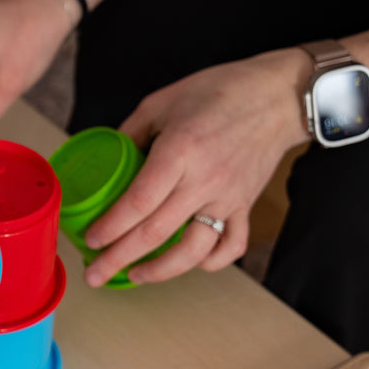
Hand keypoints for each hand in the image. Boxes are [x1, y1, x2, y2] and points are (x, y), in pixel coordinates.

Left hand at [81, 48, 311, 285]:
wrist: (278, 96)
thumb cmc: (219, 92)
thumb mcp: (162, 102)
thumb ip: (131, 132)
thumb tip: (106, 160)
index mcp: (179, 151)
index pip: (139, 201)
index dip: (111, 226)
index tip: (90, 239)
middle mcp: (204, 180)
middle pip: (156, 233)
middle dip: (119, 259)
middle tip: (95, 274)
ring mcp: (228, 197)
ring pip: (193, 250)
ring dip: (160, 271)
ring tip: (134, 276)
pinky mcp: (246, 206)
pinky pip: (230, 246)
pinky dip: (210, 262)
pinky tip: (189, 262)